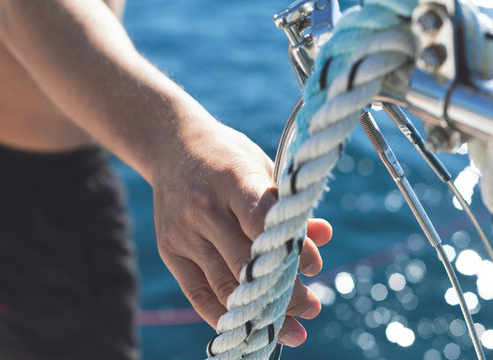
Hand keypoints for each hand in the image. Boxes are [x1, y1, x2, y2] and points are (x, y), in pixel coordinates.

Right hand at [152, 120, 331, 347]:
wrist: (171, 145)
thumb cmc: (227, 157)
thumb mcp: (262, 166)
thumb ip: (289, 205)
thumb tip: (323, 236)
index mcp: (233, 179)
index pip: (265, 224)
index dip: (293, 252)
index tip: (315, 270)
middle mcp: (204, 208)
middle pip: (248, 264)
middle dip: (284, 293)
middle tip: (311, 308)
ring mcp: (183, 232)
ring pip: (226, 286)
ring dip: (260, 313)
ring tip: (291, 329)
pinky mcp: (169, 250)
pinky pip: (199, 294)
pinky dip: (226, 317)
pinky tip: (250, 328)